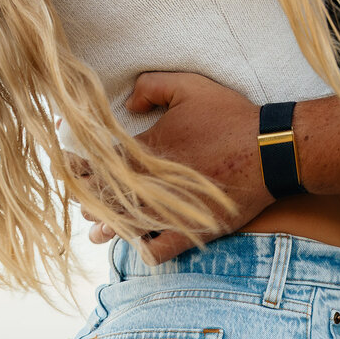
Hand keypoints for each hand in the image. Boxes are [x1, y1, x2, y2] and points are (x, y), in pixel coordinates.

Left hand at [79, 72, 272, 261]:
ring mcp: (168, 213)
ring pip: (122, 229)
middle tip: (82, 198)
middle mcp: (150, 187)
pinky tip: (137, 246)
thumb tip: (125, 102)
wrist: (270, 151)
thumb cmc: (230, 117)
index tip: (69, 166)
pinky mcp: (189, 232)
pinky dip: (142, 251)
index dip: (76, 166)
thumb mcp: (189, 86)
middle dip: (86, 199)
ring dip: (105, 229)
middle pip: (103, 200)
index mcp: (144, 152)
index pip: (95, 163)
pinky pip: (156, 252)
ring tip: (97, 230)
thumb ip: (150, 86)